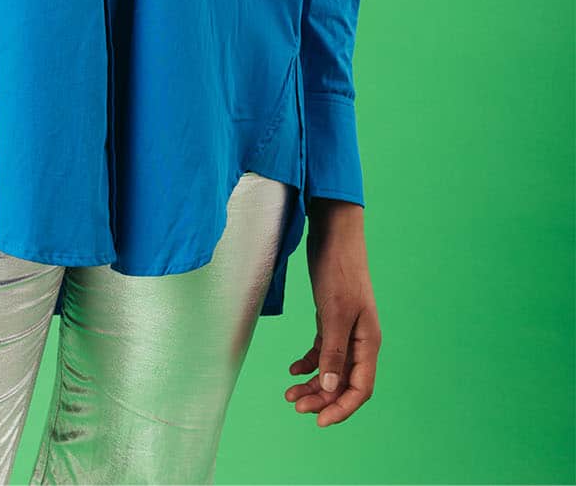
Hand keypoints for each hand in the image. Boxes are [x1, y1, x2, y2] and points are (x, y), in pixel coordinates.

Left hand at [284, 198, 380, 426]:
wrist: (333, 233)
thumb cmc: (339, 269)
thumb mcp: (334, 313)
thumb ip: (333, 352)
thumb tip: (328, 389)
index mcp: (368, 341)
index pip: (360, 388)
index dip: (342, 409)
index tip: (318, 422)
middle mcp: (359, 339)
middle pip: (343, 382)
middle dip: (321, 399)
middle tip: (294, 405)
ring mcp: (345, 329)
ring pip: (330, 369)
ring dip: (312, 384)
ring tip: (288, 394)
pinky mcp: (331, 318)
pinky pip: (322, 350)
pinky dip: (308, 362)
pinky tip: (292, 369)